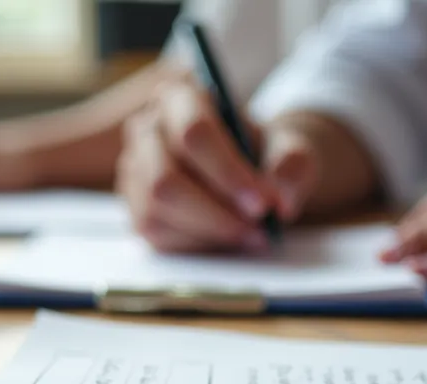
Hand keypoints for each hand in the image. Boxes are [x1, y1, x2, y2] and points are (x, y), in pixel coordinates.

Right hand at [116, 79, 317, 252]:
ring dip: (208, 231)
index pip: (194, 133)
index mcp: (180, 97)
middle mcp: (146, 129)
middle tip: (259, 231)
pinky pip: (156, 234)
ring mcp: (134, 170)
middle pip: (166, 180)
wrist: (247, 170)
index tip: (263, 204)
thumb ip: (292, 165)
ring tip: (251, 236)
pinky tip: (226, 238)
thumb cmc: (263, 153)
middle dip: (216, 212)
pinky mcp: (135, 206)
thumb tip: (279, 200)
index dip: (227, 173)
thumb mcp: (289, 149)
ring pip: (157, 211)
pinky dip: (196, 243)